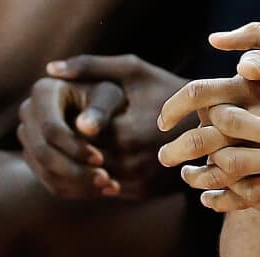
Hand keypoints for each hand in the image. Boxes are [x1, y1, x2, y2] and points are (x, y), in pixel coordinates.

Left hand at [18, 54, 183, 200]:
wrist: (210, 123)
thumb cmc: (168, 88)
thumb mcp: (133, 71)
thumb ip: (91, 66)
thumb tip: (50, 69)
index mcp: (124, 131)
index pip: (73, 134)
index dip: (61, 123)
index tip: (60, 111)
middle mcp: (129, 162)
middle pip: (78, 157)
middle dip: (67, 144)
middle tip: (62, 127)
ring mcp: (135, 181)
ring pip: (87, 176)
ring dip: (76, 162)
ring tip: (74, 141)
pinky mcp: (140, 193)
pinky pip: (103, 188)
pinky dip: (93, 174)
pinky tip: (93, 155)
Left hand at [159, 24, 259, 212]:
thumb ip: (259, 35)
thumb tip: (214, 39)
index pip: (203, 94)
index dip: (175, 106)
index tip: (163, 118)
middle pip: (205, 138)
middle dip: (178, 148)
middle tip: (164, 154)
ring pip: (223, 171)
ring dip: (198, 175)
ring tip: (186, 176)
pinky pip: (248, 195)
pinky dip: (225, 198)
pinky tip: (213, 195)